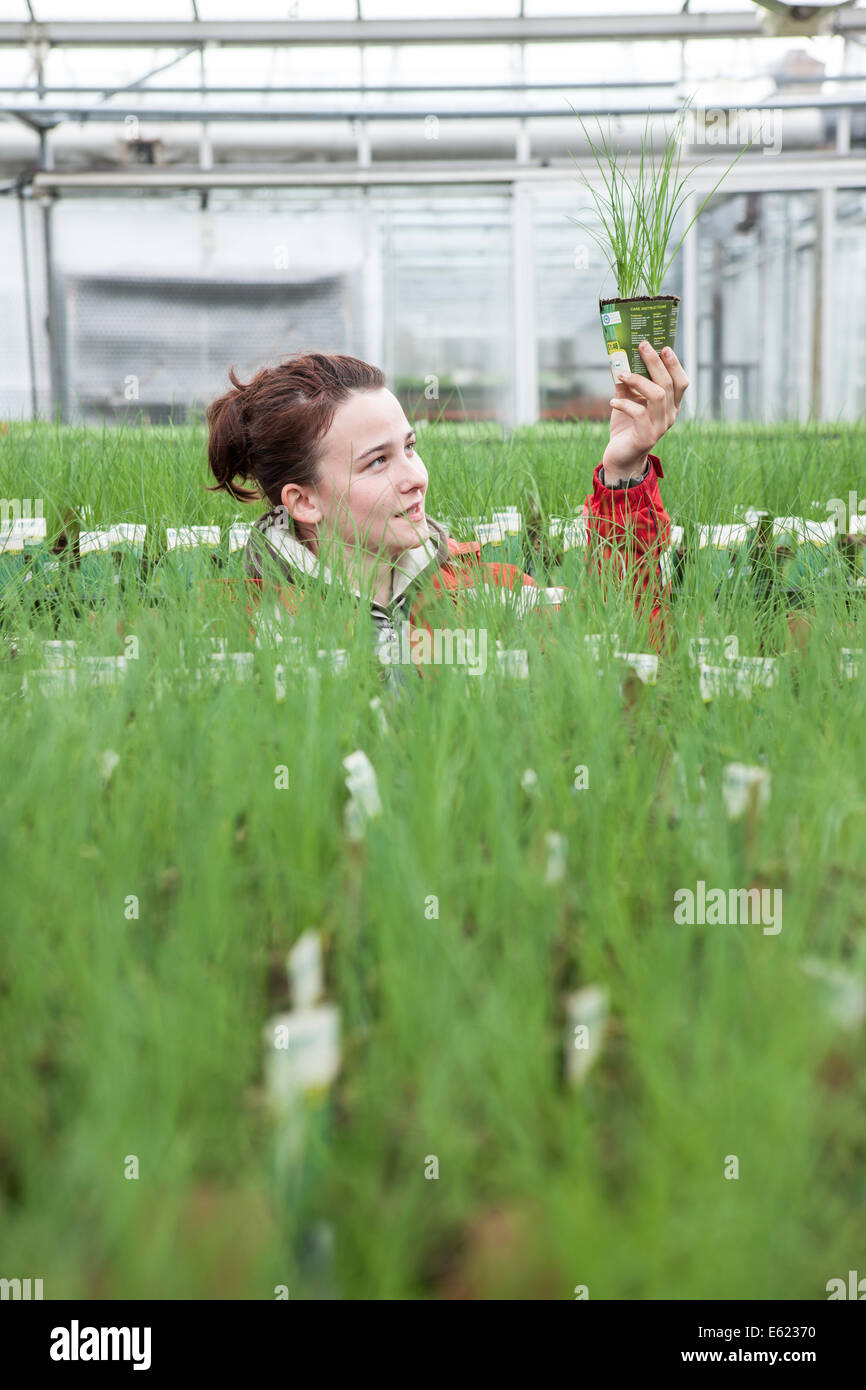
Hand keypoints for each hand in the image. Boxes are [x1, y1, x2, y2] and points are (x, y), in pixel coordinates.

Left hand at [602, 341, 688, 483]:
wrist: (619, 457)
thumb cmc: (625, 427)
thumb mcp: (627, 400)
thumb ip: (627, 383)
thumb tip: (619, 359)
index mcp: (671, 405)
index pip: (681, 381)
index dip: (674, 364)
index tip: (663, 347)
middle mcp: (670, 415)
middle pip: (669, 383)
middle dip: (655, 362)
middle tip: (642, 346)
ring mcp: (660, 426)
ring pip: (658, 395)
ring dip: (639, 381)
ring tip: (622, 374)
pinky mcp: (646, 436)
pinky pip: (638, 413)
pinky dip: (624, 404)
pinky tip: (612, 402)